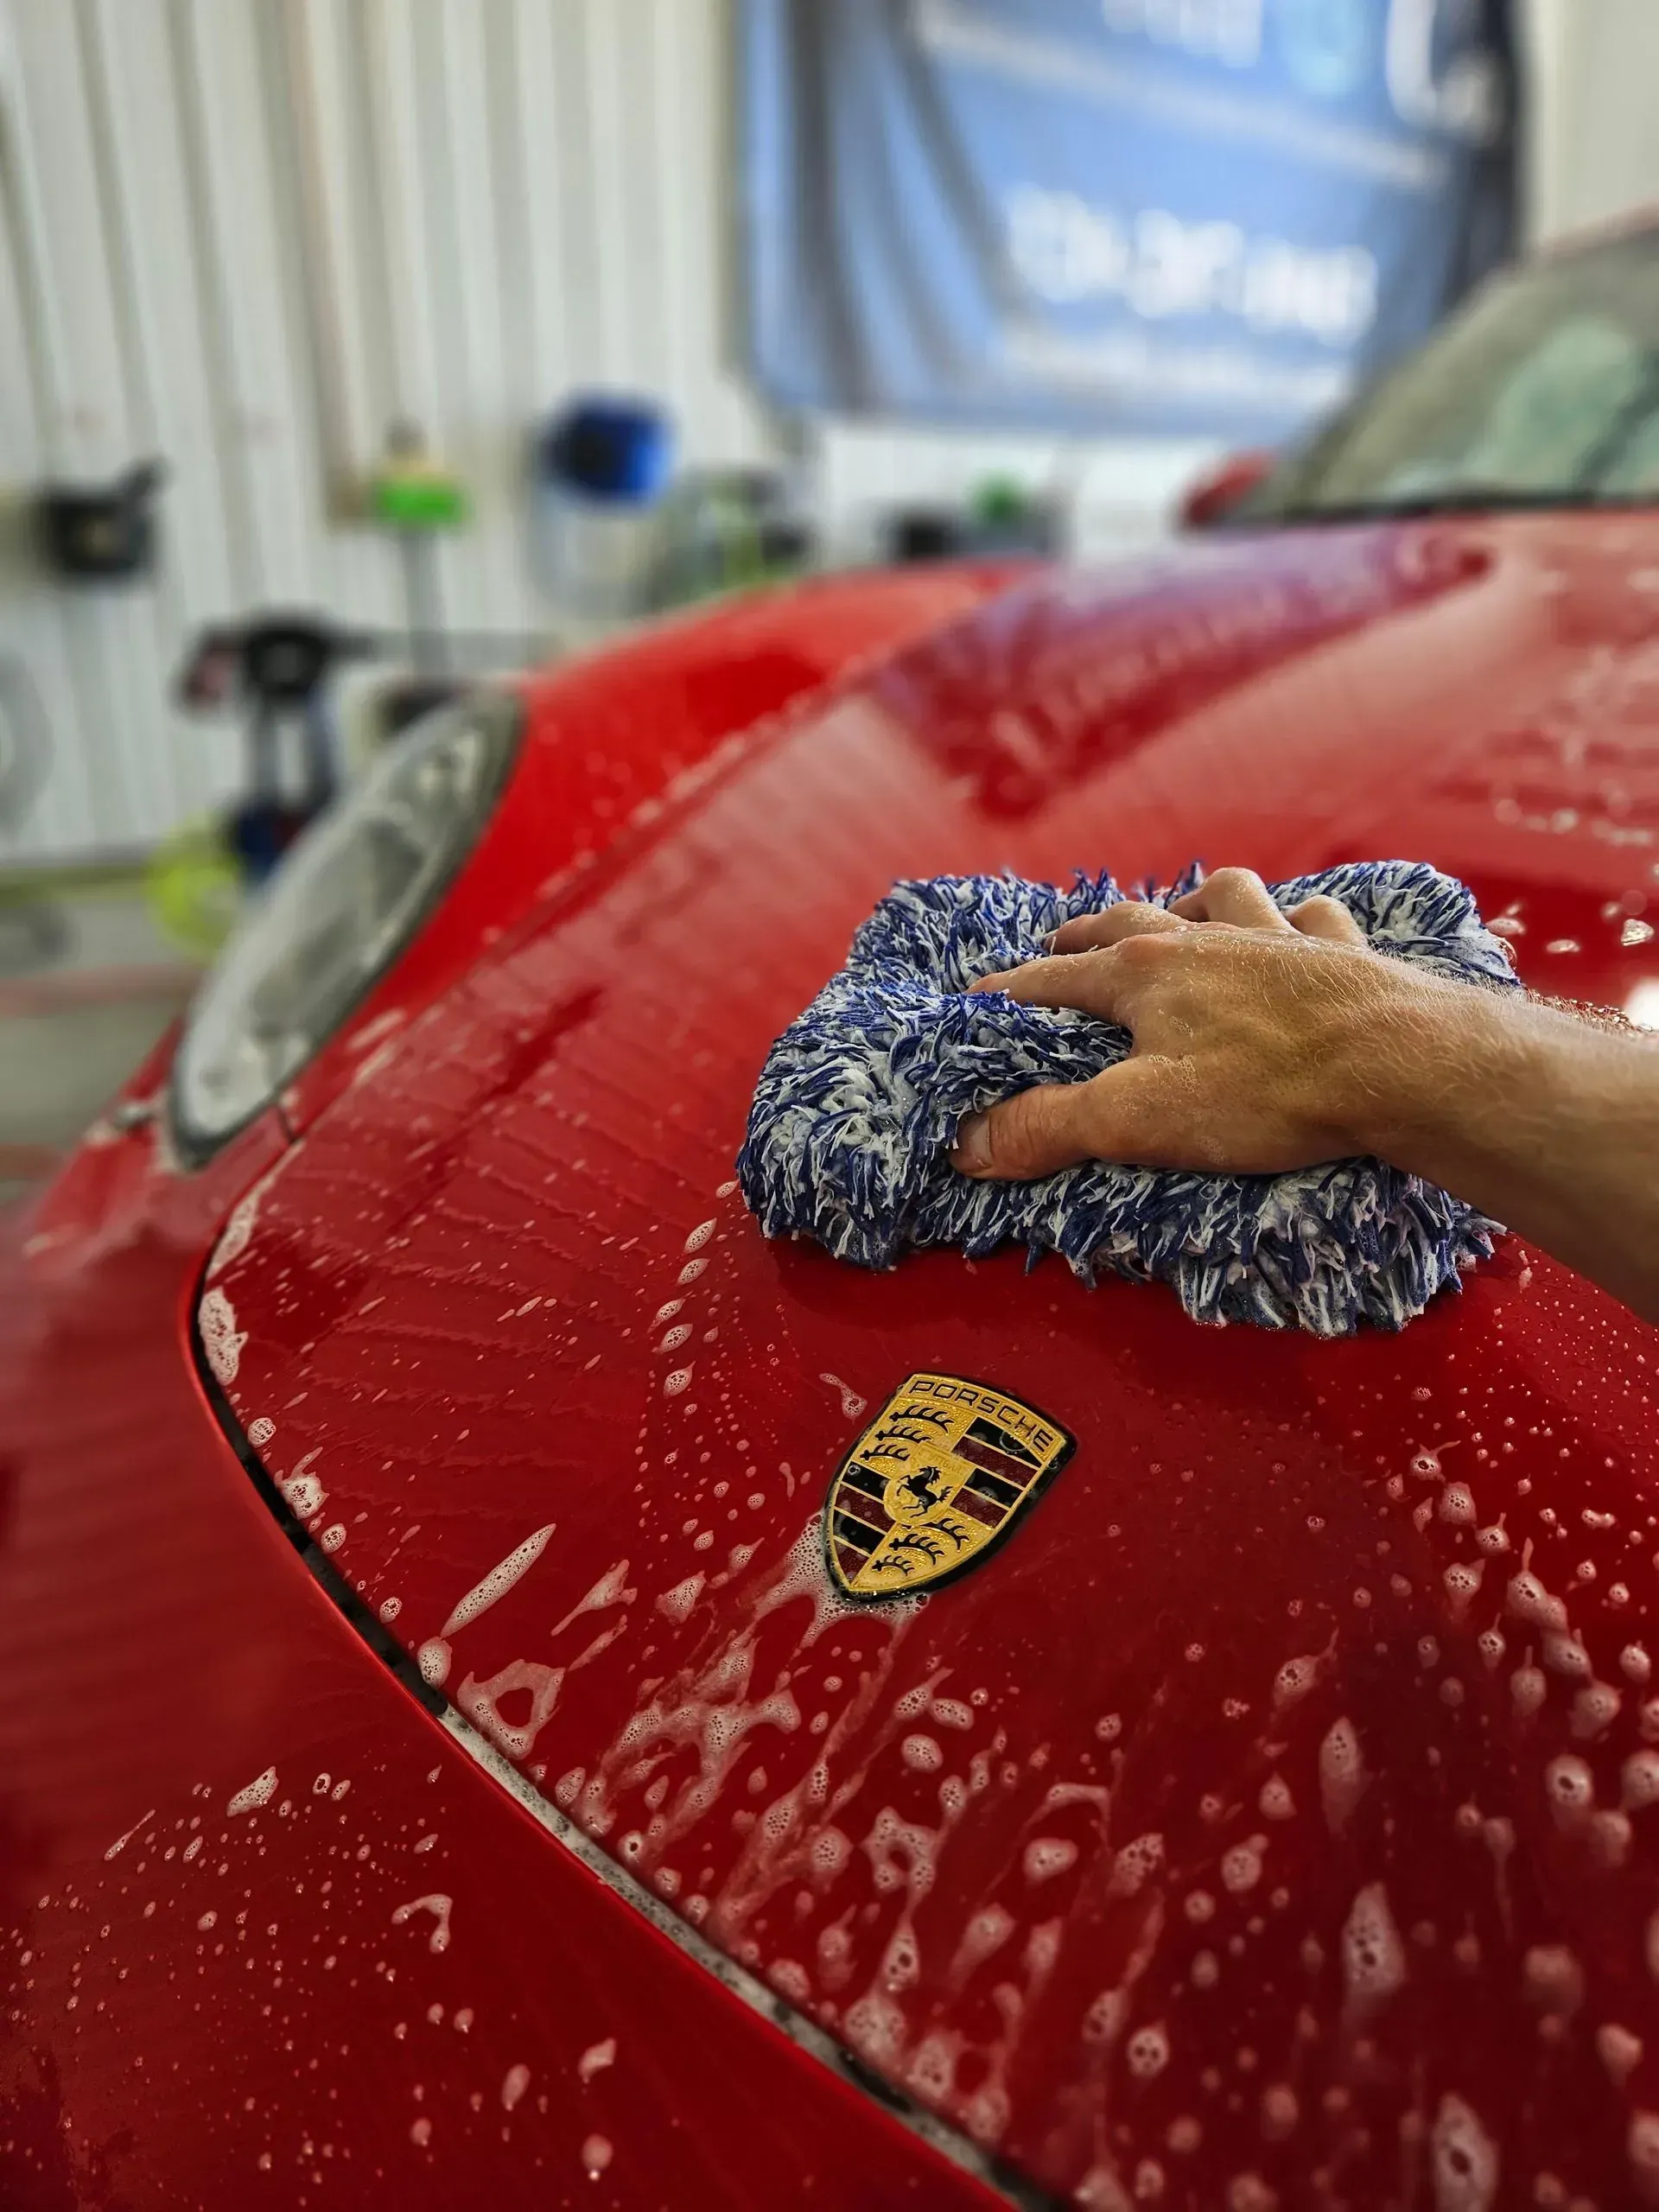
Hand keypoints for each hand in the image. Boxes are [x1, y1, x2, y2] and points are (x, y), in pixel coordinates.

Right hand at [950, 866, 1447, 1179]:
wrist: (1404, 1066)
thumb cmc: (1266, 1092)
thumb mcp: (1136, 1121)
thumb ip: (1048, 1126)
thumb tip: (966, 1140)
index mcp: (1145, 974)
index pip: (1053, 980)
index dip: (1008, 994)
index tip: (972, 1002)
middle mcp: (1206, 938)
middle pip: (1130, 921)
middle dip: (1086, 932)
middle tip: (1059, 941)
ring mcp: (1279, 938)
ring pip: (1222, 897)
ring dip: (1190, 902)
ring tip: (1178, 913)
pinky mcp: (1344, 953)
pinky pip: (1314, 915)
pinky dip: (1296, 917)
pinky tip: (1298, 927)